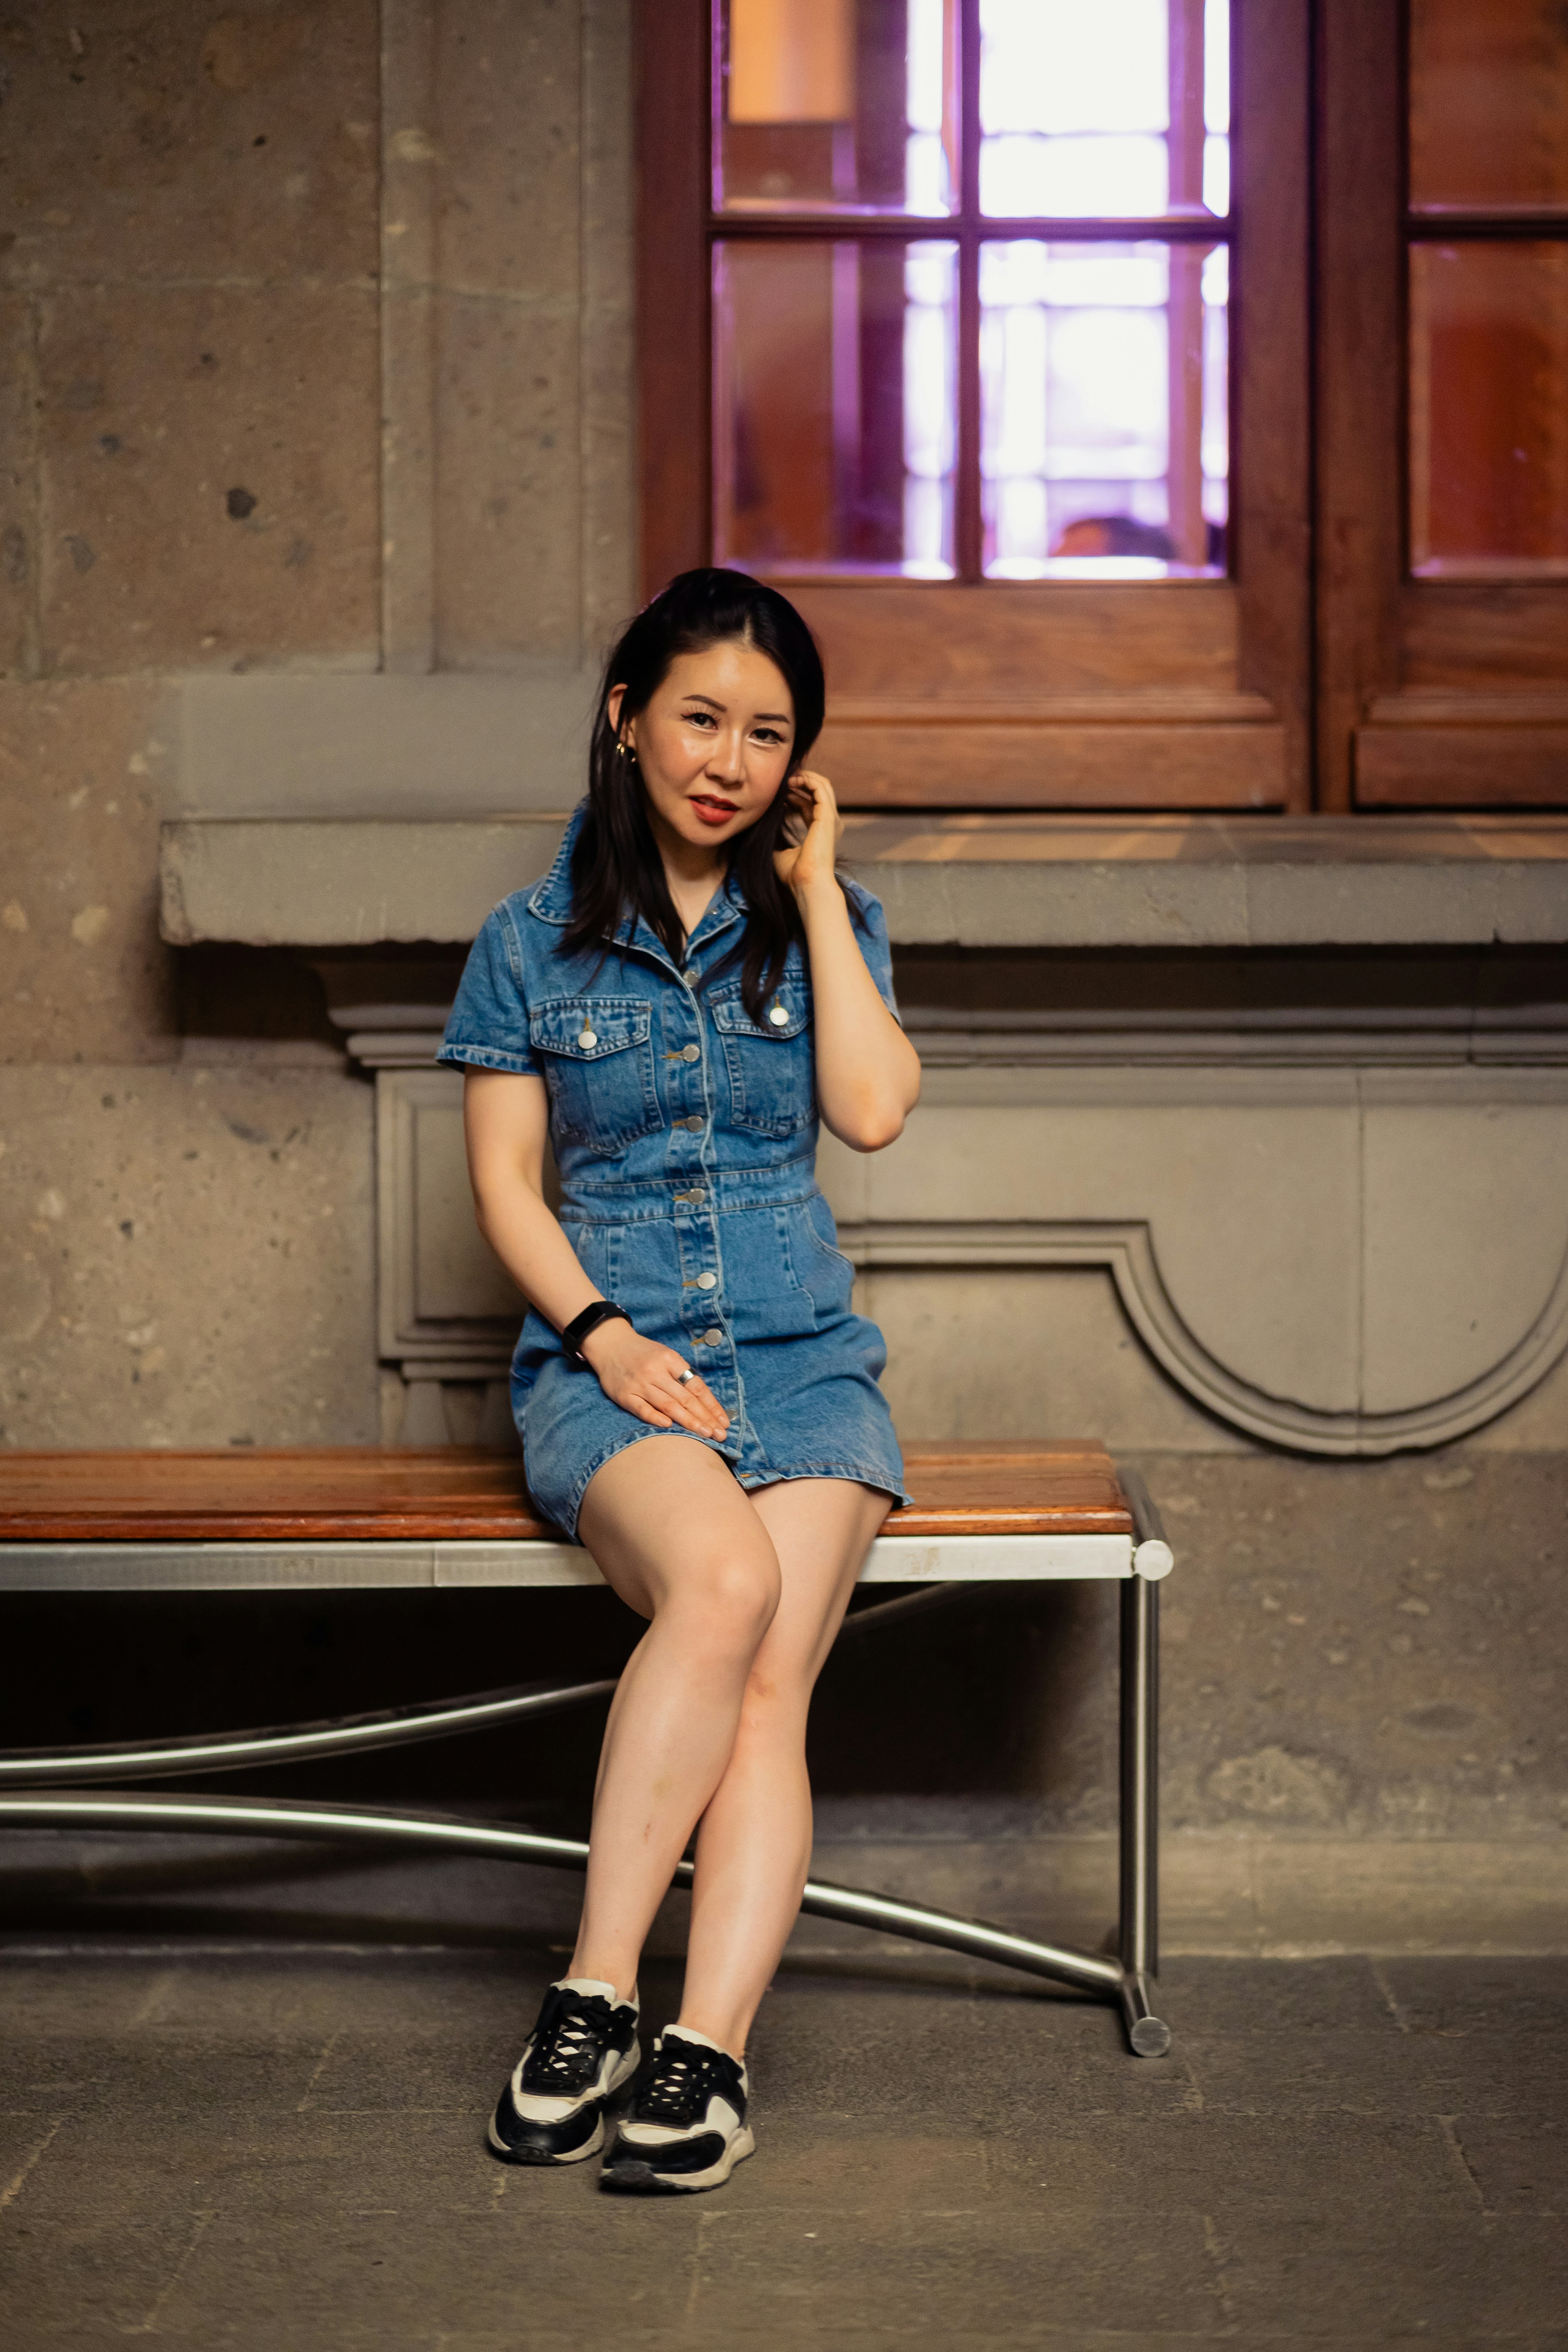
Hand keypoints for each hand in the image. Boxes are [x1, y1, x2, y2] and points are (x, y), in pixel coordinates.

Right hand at [578, 1319, 729, 1438]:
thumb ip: (681, 1374)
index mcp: (670, 1359)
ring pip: (668, 1405)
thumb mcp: (665, 1355)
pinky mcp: (623, 1395)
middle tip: (720, 1434)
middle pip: (685, 1398)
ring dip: (688, 1422)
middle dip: (705, 1418)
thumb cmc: (643, 1353)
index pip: (696, 1386)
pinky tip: (670, 1426)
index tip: (723, 1421)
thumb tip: (704, 1401)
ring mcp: (639, 1384)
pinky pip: (642, 1409)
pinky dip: (656, 1418)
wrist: (610, 1344)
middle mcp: (656, 1372)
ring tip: (705, 1434)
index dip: (711, 1405)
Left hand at [773, 770, 843, 898]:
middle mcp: (828, 823)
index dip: (794, 795)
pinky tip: (792, 782)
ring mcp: (831, 819)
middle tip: (783, 779)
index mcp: (820, 831)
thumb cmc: (794, 875)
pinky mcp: (828, 816)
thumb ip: (774, 840)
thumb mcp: (779, 853)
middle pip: (819, 791)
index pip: (809, 805)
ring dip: (805, 777)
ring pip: (822, 786)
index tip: (778, 793)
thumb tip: (759, 831)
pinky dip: (807, 781)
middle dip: (802, 781)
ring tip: (788, 778)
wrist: (807, 884)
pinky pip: (821, 788)